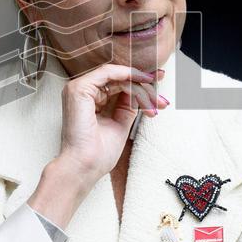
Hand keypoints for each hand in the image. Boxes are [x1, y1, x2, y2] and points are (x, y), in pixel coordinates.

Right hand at [58, 64, 167, 184]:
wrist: (85, 167)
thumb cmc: (98, 154)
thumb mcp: (120, 124)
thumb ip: (127, 106)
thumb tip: (141, 93)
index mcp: (89, 100)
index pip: (117, 84)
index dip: (140, 84)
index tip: (159, 89)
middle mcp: (83, 92)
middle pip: (119, 79)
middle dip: (145, 86)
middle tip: (162, 96)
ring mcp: (78, 88)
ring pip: (117, 76)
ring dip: (140, 86)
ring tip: (154, 101)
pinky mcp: (79, 89)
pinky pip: (108, 73)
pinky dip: (127, 76)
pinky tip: (142, 83)